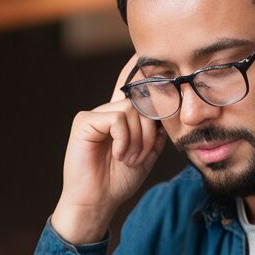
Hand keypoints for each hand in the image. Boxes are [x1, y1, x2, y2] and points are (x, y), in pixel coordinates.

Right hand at [51, 55, 166, 243]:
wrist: (98, 202)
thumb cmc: (119, 180)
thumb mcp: (147, 152)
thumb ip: (156, 130)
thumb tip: (170, 108)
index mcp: (121, 118)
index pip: (131, 86)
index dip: (137, 69)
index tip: (143, 53)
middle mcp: (107, 111)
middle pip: (142, 102)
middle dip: (149, 131)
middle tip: (140, 156)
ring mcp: (94, 114)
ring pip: (132, 111)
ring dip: (137, 139)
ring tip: (129, 159)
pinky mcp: (84, 121)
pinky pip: (116, 118)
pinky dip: (123, 139)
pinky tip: (118, 155)